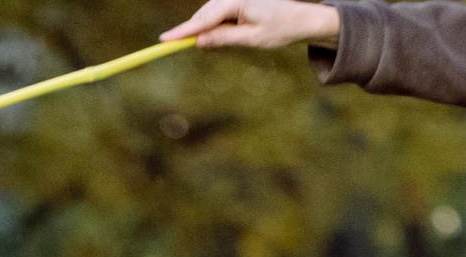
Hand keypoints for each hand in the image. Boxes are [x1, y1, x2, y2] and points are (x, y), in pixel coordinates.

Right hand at [162, 0, 340, 49]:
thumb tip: (198, 42)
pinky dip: (214, 24)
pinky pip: (219, 12)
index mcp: (238, 0)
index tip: (165, 39)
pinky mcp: (237, 0)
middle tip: (172, 44)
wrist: (301, 19)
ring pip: (210, 13)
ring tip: (207, 41)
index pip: (205, 18)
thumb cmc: (280, 29)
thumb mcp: (251, 38)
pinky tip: (217, 35)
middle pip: (204, 14)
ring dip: (204, 28)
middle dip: (192, 30)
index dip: (183, 30)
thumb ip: (223, 38)